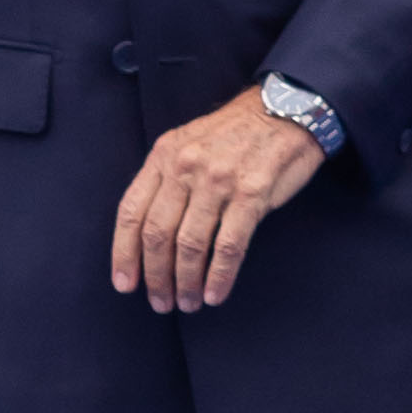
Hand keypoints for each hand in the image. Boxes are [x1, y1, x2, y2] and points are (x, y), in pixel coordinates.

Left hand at [109, 94, 328, 318]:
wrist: (287, 109)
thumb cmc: (236, 132)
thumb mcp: (188, 141)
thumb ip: (166, 178)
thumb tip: (149, 232)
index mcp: (164, 155)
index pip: (131, 212)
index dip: (124, 253)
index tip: (125, 283)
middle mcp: (186, 167)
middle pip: (157, 234)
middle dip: (155, 276)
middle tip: (160, 302)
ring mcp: (218, 181)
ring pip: (190, 245)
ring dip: (186, 282)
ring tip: (188, 303)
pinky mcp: (252, 195)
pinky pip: (228, 246)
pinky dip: (219, 276)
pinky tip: (214, 294)